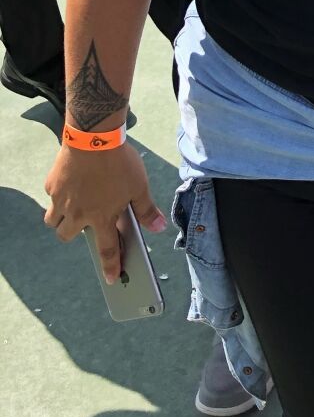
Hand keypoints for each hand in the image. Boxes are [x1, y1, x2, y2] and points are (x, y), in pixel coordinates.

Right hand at [44, 141, 165, 283]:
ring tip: (74, 206)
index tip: (111, 279)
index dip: (110, 266)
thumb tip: (158, 228)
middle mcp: (77, 213)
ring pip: (52, 220)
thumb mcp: (139, 186)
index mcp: (101, 217)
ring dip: (61, 218)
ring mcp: (61, 199)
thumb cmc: (120, 162)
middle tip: (86, 221)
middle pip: (66, 236)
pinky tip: (72, 182)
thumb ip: (146, 209)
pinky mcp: (52, 184)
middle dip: (74, 234)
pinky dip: (59, 194)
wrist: (94, 137)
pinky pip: (52, 196)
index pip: (107, 250)